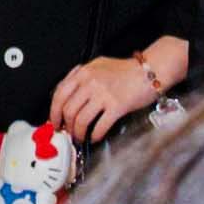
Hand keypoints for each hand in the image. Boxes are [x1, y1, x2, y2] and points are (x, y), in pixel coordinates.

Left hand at [45, 55, 161, 140]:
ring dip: (78, 133)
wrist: (150, 71)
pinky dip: (94, 135)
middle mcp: (91, 82)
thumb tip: (65, 96)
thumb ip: (81, 76)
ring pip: (80, 120)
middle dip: (66, 125)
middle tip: (67, 132)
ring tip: (80, 137)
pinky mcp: (117, 106)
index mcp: (84, 72)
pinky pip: (99, 126)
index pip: (59, 94)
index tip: (54, 121)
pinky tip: (95, 137)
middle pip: (68, 110)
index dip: (54, 112)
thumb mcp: (99, 66)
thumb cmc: (127, 70)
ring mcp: (104, 94)